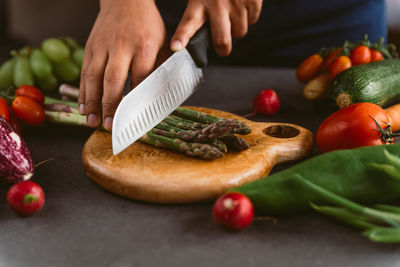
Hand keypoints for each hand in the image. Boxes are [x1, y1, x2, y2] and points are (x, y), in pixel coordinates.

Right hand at [79, 0, 167, 129]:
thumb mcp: (163, 43)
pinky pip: (84, 71)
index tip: (135, 118)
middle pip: (114, 79)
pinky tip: (82, 106)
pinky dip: (82, 91)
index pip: (140, 77)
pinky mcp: (90, 47)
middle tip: (109, 125)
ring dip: (92, 101)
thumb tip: (165, 93)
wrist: (125, 0)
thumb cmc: (147, 25)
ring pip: (94, 76)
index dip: (136, 99)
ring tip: (91, 121)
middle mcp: (121, 46)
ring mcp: (103, 47)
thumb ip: (162, 67)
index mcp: (144, 46)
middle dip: (110, 104)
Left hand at [170, 0, 262, 55]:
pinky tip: (242, 5)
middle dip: (223, 49)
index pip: (188, 23)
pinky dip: (249, 16)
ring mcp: (236, 3)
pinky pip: (252, 20)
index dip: (182, 36)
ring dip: (237, 28)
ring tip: (232, 14)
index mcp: (198, 1)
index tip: (176, 47)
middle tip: (222, 47)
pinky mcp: (252, 0)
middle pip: (222, 41)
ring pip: (239, 32)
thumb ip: (198, 12)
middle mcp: (217, 3)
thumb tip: (197, 37)